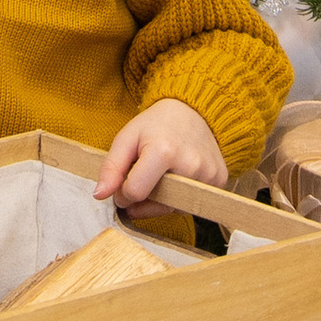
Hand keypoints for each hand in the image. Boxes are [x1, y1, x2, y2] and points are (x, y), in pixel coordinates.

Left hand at [96, 100, 228, 210]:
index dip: (124, 192)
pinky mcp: (221, 181)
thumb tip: (100, 195)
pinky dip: (180, 198)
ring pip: (174, 208)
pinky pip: (192, 204)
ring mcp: (209, 175)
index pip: (136, 192)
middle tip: (143, 178)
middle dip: (143, 199)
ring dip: (161, 201)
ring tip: (161, 176)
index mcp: (164, 151)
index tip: (125, 183)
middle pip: (156, 205)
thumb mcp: (127, 137)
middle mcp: (191, 166)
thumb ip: (111, 167)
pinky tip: (178, 177)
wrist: (194, 111)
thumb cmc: (157, 125)